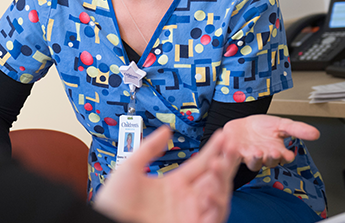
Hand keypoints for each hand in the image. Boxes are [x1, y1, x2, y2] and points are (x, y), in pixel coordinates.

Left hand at [94, 126, 239, 222]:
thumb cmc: (113, 203)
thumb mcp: (130, 168)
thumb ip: (149, 148)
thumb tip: (166, 129)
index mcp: (174, 185)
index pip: (200, 163)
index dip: (213, 149)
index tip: (223, 134)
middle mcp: (185, 200)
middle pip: (215, 178)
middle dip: (226, 161)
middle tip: (231, 145)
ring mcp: (190, 216)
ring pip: (219, 197)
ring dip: (222, 181)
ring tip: (218, 165)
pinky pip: (213, 219)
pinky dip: (216, 205)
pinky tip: (210, 191)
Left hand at [222, 115, 319, 170]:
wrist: (242, 126)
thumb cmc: (262, 128)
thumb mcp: (281, 124)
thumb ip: (297, 129)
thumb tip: (316, 133)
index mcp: (276, 151)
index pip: (283, 157)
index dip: (285, 157)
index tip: (288, 154)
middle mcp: (263, 156)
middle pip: (268, 161)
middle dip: (271, 158)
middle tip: (273, 152)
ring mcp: (248, 156)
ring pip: (252, 162)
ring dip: (254, 158)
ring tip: (256, 152)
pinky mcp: (234, 152)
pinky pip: (234, 155)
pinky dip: (234, 151)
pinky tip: (235, 144)